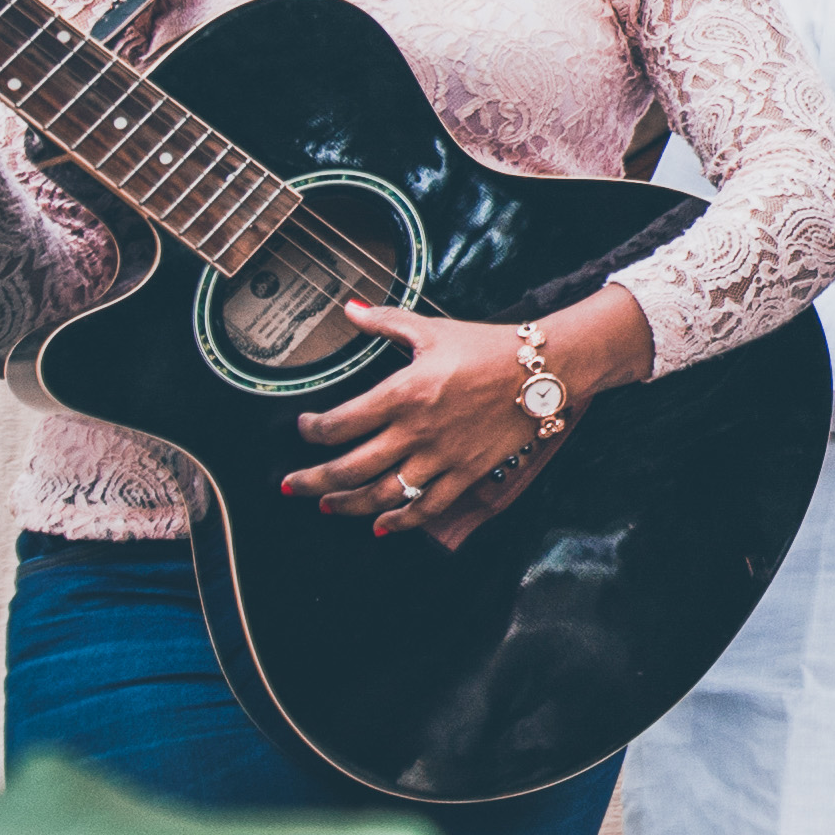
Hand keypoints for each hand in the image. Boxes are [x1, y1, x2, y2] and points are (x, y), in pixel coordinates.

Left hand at [287, 303, 574, 547]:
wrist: (543, 371)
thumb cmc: (486, 347)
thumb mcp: (431, 329)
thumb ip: (384, 322)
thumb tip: (349, 308)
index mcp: (403, 393)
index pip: (340, 424)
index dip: (312, 432)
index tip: (305, 430)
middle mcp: (416, 431)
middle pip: (350, 468)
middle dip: (313, 481)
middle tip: (291, 486)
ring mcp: (442, 457)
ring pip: (382, 494)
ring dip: (347, 505)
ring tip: (326, 506)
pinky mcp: (466, 473)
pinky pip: (426, 507)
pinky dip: (399, 521)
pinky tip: (380, 525)